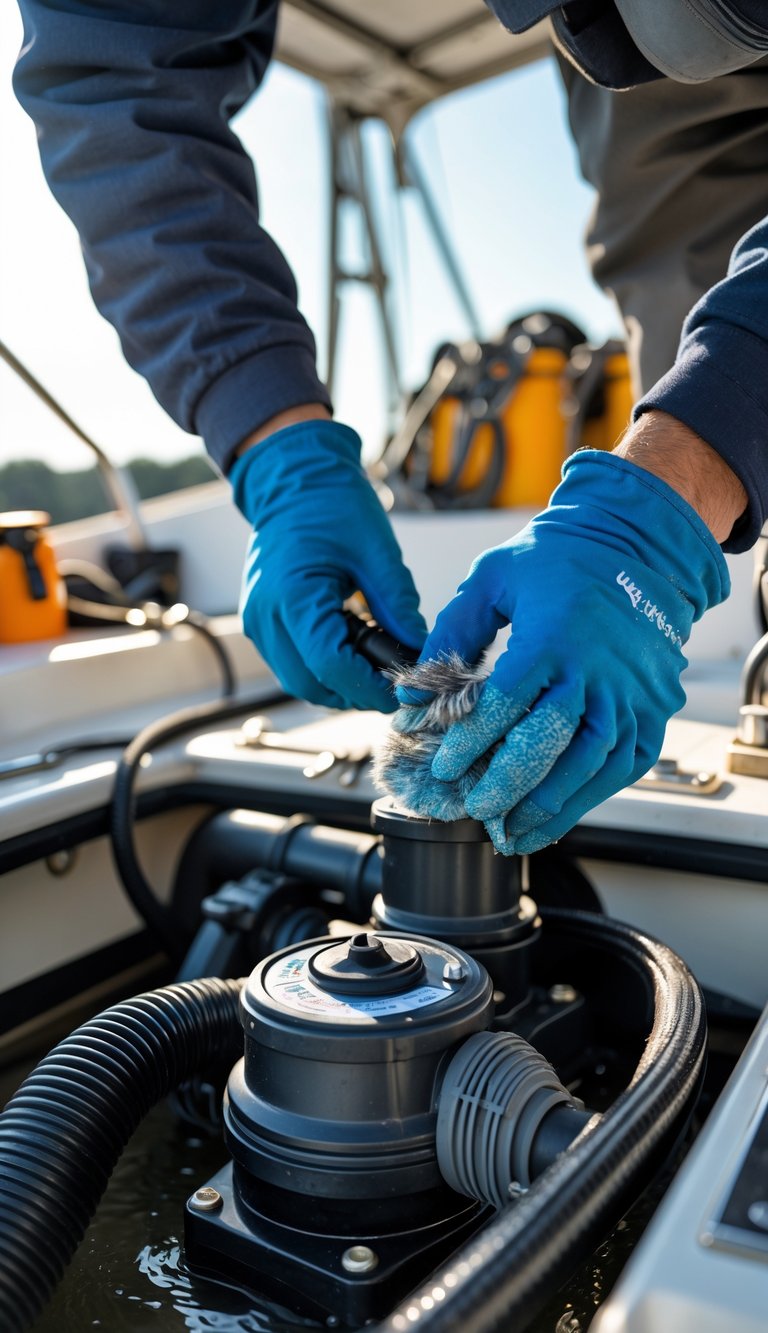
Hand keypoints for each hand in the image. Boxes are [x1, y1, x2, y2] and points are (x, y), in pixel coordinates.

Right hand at [231, 420, 425, 710]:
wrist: (291, 479)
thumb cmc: (332, 504)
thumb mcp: (376, 550)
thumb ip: (398, 604)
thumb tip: (419, 647)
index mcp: (292, 597)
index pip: (329, 665)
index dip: (368, 686)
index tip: (401, 689)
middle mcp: (265, 617)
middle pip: (310, 684)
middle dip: (354, 692)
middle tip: (394, 684)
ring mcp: (257, 623)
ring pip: (298, 681)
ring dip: (337, 685)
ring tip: (375, 668)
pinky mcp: (260, 623)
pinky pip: (291, 664)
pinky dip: (322, 669)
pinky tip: (351, 651)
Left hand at [396, 450, 728, 851]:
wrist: (636, 546)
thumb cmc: (557, 561)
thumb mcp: (492, 578)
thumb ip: (450, 634)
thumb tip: (411, 693)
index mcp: (551, 634)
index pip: (506, 701)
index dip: (472, 741)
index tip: (445, 768)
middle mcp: (596, 668)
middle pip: (551, 741)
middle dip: (510, 784)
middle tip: (478, 809)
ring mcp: (630, 692)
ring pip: (592, 763)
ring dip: (552, 804)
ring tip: (513, 830)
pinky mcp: (652, 708)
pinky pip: (625, 765)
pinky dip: (591, 797)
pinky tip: (557, 816)